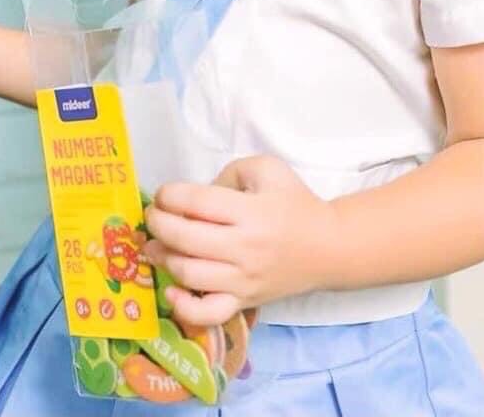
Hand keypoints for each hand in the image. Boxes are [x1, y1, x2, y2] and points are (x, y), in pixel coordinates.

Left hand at [142, 155, 339, 325]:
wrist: (330, 247)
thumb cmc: (294, 204)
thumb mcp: (266, 170)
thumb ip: (228, 173)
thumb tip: (194, 196)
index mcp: (250, 211)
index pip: (195, 202)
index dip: (169, 195)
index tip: (164, 194)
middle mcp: (244, 248)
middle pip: (184, 237)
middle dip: (157, 222)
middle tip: (152, 215)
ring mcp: (243, 280)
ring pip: (188, 274)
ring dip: (162, 257)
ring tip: (155, 245)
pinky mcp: (245, 302)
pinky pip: (207, 314)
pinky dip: (183, 307)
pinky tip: (171, 291)